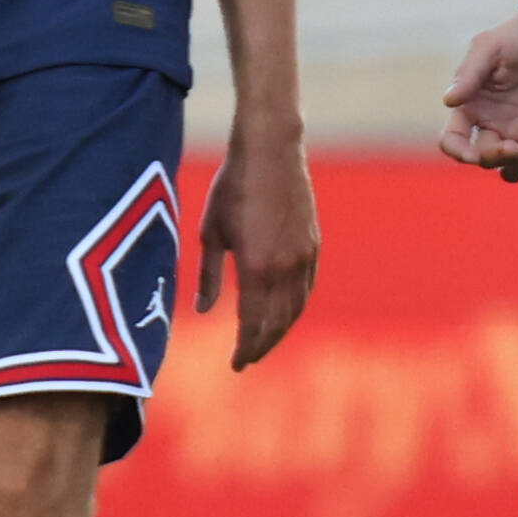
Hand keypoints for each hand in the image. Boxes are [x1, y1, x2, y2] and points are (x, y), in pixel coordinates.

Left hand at [196, 125, 319, 368]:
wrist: (271, 151)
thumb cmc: (233, 187)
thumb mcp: (210, 232)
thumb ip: (208, 276)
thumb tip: (203, 311)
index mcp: (256, 268)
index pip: (253, 324)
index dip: (245, 349)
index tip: (235, 365)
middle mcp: (285, 268)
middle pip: (278, 323)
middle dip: (262, 346)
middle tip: (248, 360)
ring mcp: (304, 257)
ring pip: (296, 309)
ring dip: (281, 330)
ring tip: (265, 341)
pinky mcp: (313, 245)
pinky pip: (307, 288)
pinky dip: (296, 307)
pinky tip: (285, 312)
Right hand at [438, 4, 517, 179]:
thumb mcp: (490, 46)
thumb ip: (470, 73)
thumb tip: (449, 101)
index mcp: (472, 106)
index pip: (453, 140)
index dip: (458, 152)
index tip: (472, 154)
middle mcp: (493, 124)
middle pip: (485, 160)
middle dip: (497, 157)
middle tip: (516, 144)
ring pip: (512, 171)